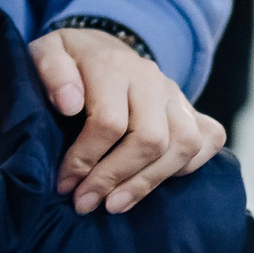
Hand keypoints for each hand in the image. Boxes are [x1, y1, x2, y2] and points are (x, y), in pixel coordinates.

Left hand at [31, 27, 223, 214]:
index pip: (109, 122)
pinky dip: (187, 168)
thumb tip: (69, 104)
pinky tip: (150, 183)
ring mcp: (175, 94)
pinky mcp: (191, 108)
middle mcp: (151, 78)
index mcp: (113, 64)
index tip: (65, 184)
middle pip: (149, 139)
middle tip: (85, 202)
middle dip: (114, 178)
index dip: (85, 160)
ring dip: (146, 182)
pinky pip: (207, 140)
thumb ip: (51, 72)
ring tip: (114, 205)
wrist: (99, 47)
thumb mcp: (45, 53)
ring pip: (182, 144)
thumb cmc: (68, 62)